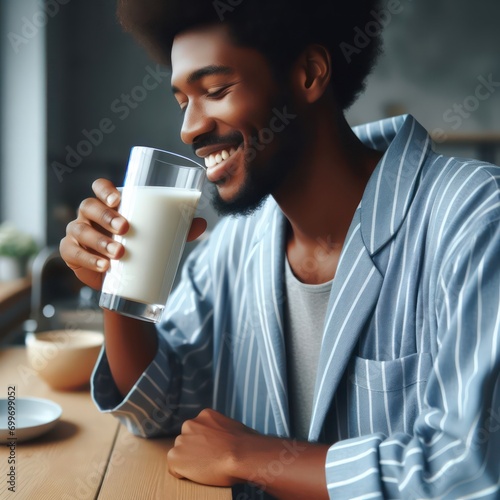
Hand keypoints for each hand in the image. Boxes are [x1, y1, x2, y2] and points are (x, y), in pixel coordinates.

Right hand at [60, 178, 206, 289]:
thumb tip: (202, 223)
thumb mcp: (157, 236)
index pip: (99, 187)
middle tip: (126, 229)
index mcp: (109, 204)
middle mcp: (90, 215)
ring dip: (99, 241)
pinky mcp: (71, 253)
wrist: (122, 279)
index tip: (119, 199)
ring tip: (119, 254)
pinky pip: (73, 253)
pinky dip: (88, 259)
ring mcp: (78, 232)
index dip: (105, 190)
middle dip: (106, 216)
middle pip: (89, 206)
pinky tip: (104, 266)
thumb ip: (178, 228)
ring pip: (80, 229)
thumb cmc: (139, 247)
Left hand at [167, 409, 257, 486]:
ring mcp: (181, 440)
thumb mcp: (232, 427)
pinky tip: (199, 473)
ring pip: (180, 454)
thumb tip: (224, 439)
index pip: (197, 430)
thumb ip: (221, 430)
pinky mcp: (175, 457)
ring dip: (189, 461)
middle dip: (194, 450)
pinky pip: (175, 469)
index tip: (212, 450)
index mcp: (204, 415)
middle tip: (209, 459)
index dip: (204, 443)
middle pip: (186, 441)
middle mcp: (189, 424)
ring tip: (207, 467)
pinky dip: (183, 474)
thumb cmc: (244, 444)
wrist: (241, 454)